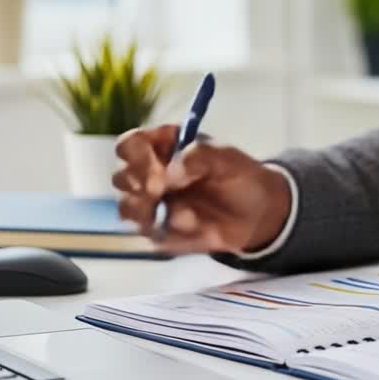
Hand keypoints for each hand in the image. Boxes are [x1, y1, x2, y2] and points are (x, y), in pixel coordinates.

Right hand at [113, 125, 291, 254]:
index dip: (135, 155)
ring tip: (180, 212)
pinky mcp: (159, 231)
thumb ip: (200, 156)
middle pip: (120, 177)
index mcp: (163, 146)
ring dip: (146, 211)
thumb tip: (170, 174)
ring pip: (126, 208)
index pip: (130, 144)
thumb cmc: (241, 177)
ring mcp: (151, 204)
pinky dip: (167, 233)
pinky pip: (148, 235)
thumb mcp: (228, 158)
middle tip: (162, 191)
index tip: (156, 167)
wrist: (258, 214)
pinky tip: (195, 228)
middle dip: (139, 184)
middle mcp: (150, 173)